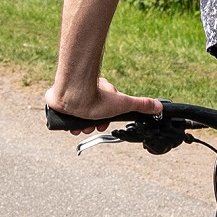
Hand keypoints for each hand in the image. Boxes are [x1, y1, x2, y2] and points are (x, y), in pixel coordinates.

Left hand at [44, 77, 162, 129]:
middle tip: (92, 126)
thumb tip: (159, 106)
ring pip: (76, 116)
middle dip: (92, 124)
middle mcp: (83, 92)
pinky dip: (66, 123)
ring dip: (80, 125)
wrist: (71, 96)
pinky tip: (70, 125)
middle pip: (89, 113)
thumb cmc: (95, 97)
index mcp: (98, 90)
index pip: (103, 107)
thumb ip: (141, 105)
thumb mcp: (123, 104)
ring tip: (81, 127)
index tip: (103, 124)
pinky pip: (61, 115)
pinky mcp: (56, 101)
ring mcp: (69, 97)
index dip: (104, 119)